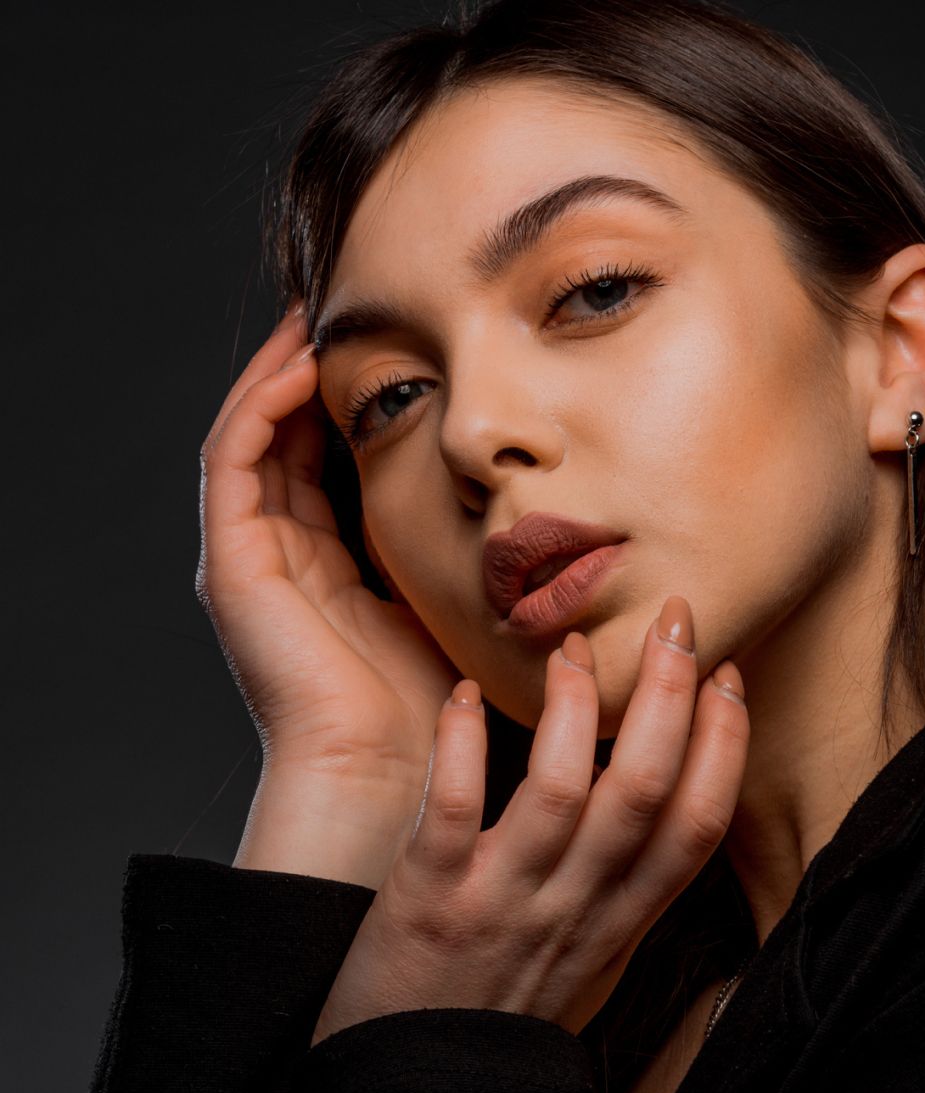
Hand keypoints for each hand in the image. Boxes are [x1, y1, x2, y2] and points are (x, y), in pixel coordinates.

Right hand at [196, 302, 461, 797]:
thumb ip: (452, 550)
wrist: (383, 768)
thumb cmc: (427, 707)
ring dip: (282, 372)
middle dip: (311, 371)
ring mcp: (246, 557)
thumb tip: (510, 500)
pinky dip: (265, 405)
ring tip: (320, 315)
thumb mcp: (446, 605)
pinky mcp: (230, 560)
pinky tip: (307, 364)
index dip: (349, 402)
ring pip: (251, 433)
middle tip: (348, 309)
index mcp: (322, 568)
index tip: (391, 348)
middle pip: (283, 437)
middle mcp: (277, 556)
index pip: (324, 461)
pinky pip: (234, 458)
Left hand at [311, 597, 749, 1043]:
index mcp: (618, 925)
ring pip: (563, 791)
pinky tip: (466, 694)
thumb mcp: (590, 968)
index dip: (724, 747)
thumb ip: (627, 897)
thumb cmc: (500, 1017)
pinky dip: (465, 743)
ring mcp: (503, 905)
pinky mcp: (428, 902)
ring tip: (570, 649)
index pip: (696, 828)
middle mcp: (574, 912)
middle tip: (677, 620)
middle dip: (670, 698)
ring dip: (573, 707)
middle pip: (645, 793)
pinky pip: (455, 808)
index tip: (729, 677)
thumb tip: (665, 819)